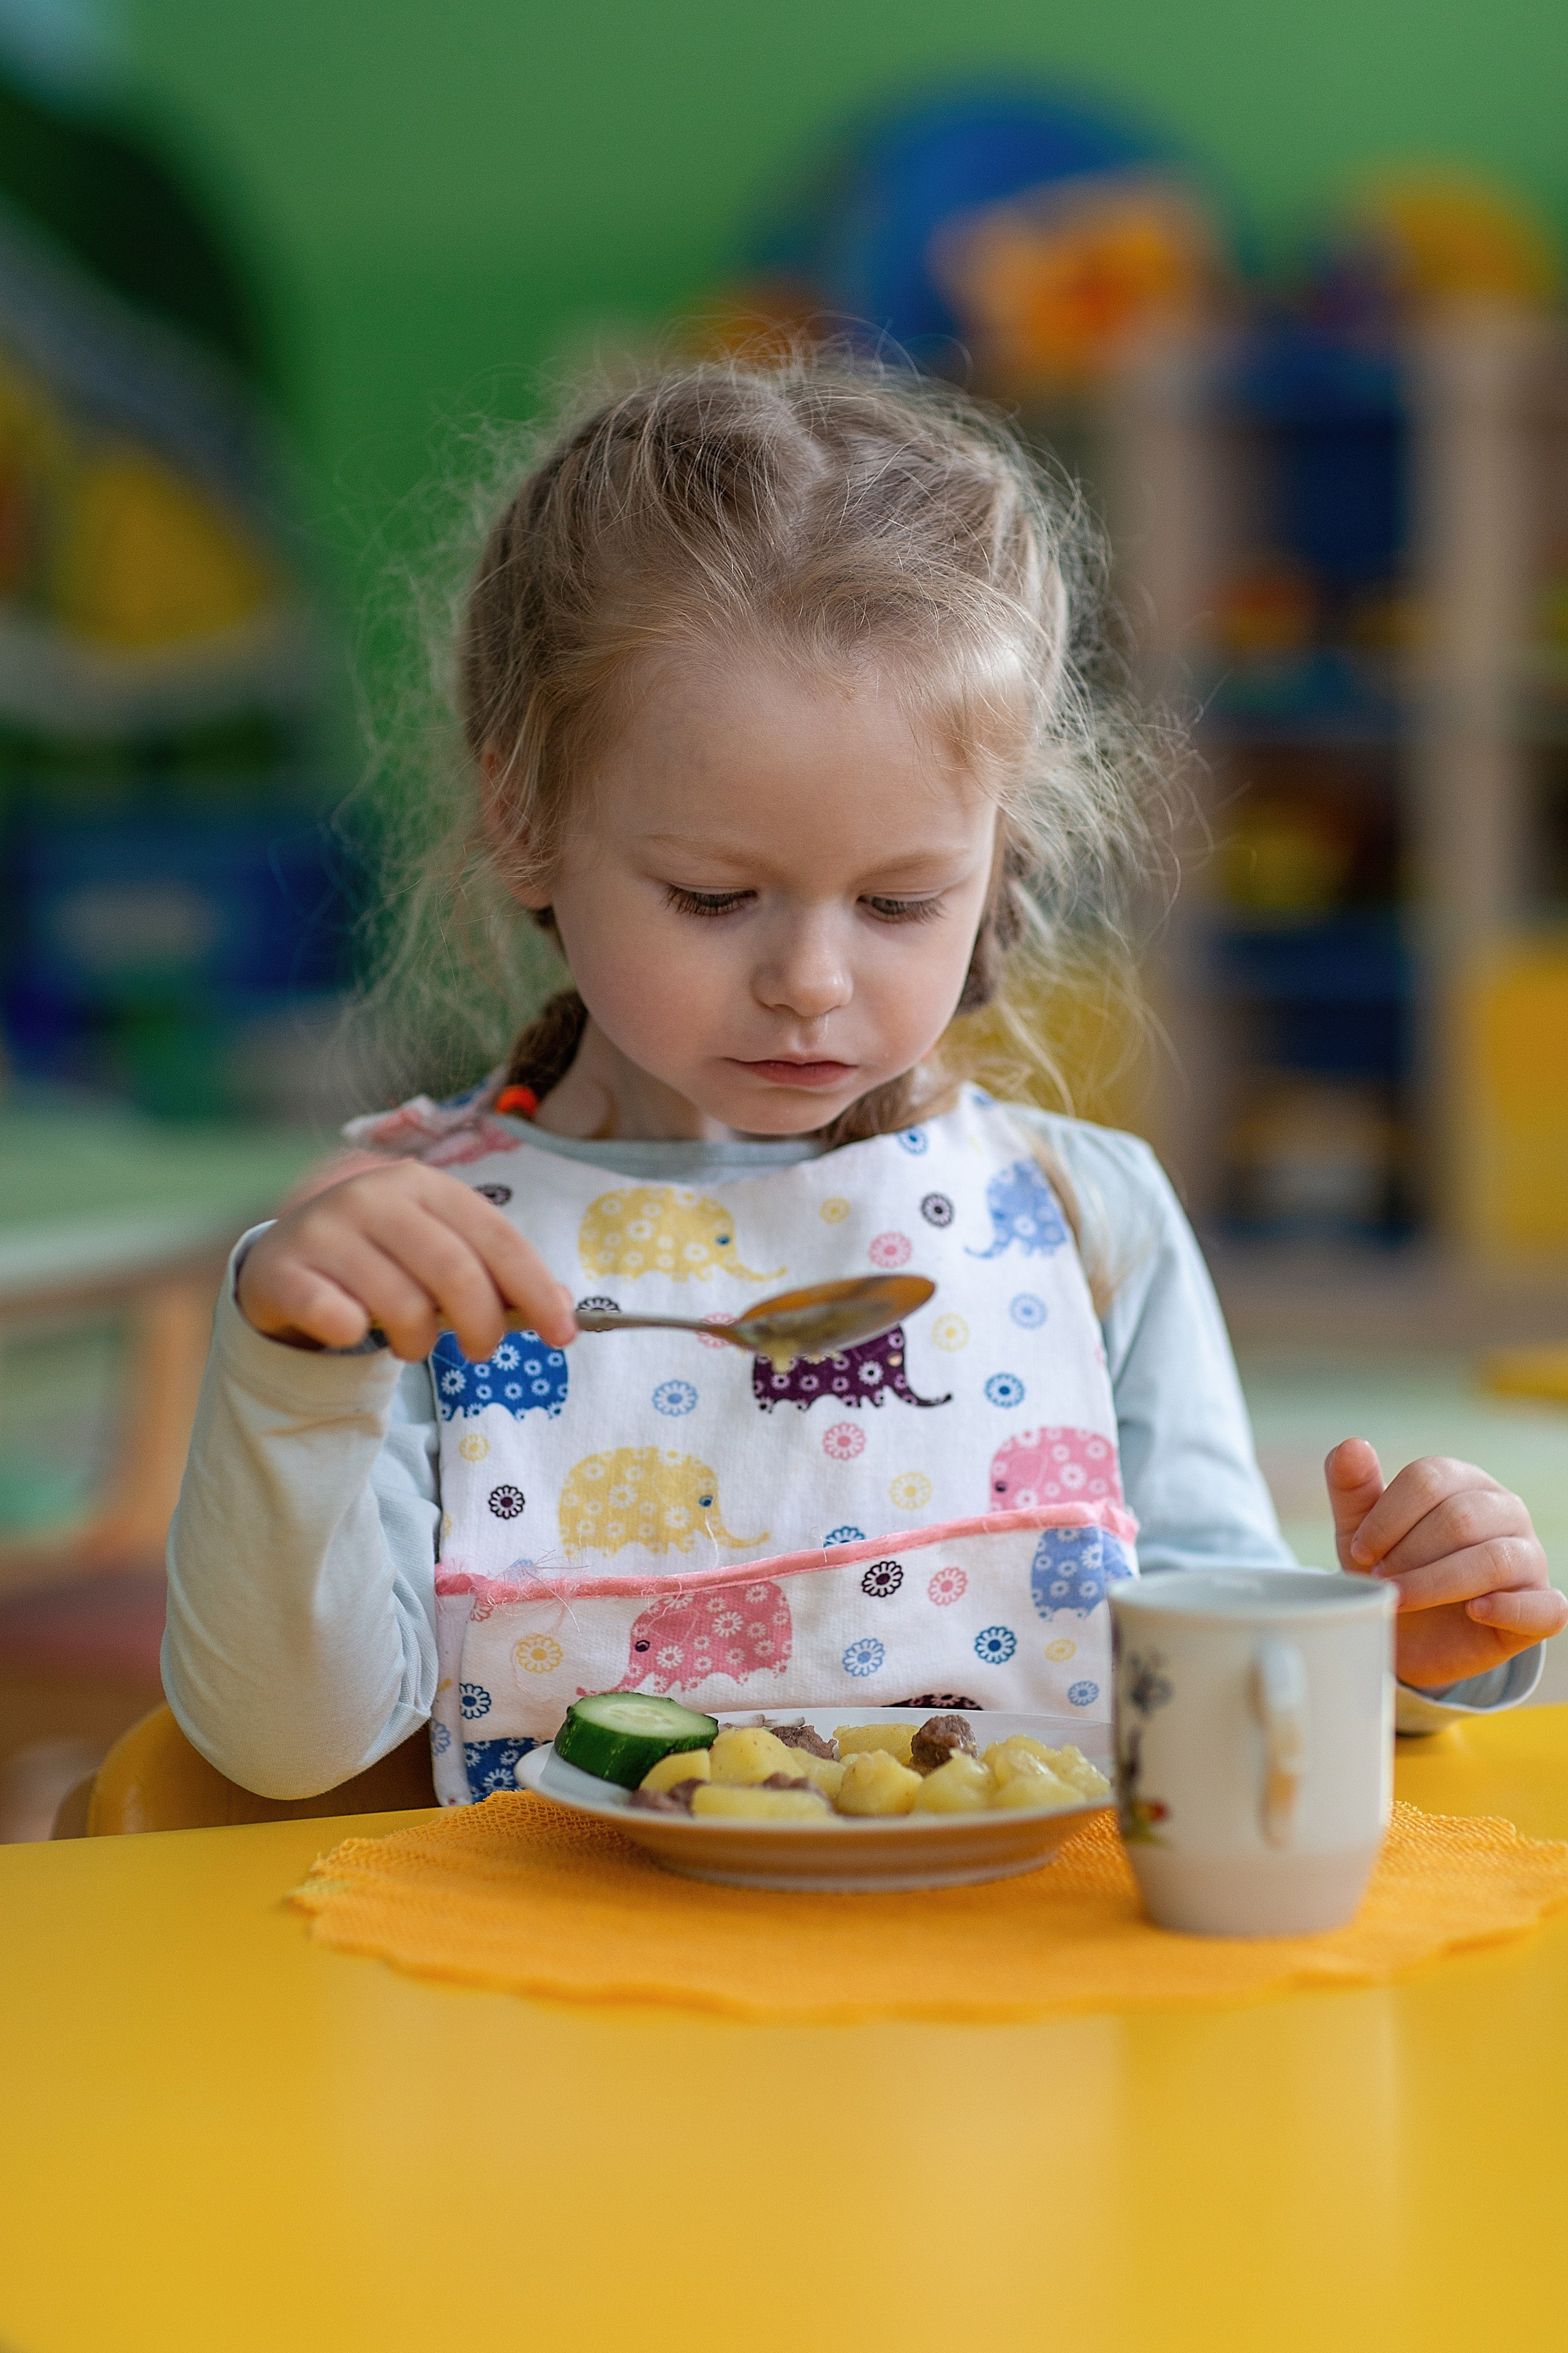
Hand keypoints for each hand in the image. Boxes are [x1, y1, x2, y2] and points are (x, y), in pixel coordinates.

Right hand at [237, 1161, 576, 1360]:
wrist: (286, 1257)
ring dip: (419, 1342)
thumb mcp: (438, 1252)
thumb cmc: (380, 1259)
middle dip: (482, 1325)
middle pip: (454, 1271)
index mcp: (424, 1185)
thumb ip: (494, 1273)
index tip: (562, 1335)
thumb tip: (562, 1307)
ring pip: (401, 1303)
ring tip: (412, 1345)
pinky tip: (353, 1331)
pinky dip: (352, 1334)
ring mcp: (324, 1228)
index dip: (536, 1289)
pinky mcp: (283, 1268)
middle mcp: (374, 1196)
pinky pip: (333, 1316)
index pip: (496, 1238)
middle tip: (481, 1352)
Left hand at [1326, 1438, 1566, 1687]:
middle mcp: (1505, 1511)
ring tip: (1401, 1599)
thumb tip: (1352, 1446)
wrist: (1411, 1636)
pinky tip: (1473, 1611)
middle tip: (1379, 1580)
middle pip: (1460, 1517)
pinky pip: (1544, 1605)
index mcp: (1464, 1481)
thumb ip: (1352, 1488)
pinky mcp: (1543, 1606)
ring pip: (1495, 1559)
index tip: (1360, 1551)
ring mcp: (1530, 1557)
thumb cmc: (1392, 1570)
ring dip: (1437, 1583)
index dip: (1388, 1516)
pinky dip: (1508, 1609)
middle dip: (1409, 1552)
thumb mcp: (1361, 1532)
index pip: (1430, 1477)